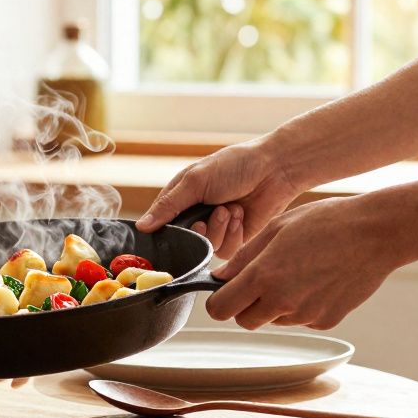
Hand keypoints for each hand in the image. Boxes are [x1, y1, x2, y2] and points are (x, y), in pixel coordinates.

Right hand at [136, 139, 303, 257]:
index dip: (166, 229)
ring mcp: (216, 229)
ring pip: (205, 247)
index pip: (160, 223)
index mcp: (181, 198)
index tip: (177, 227)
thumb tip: (142, 226)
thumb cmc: (235, 165)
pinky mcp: (235, 239)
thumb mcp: (195, 180)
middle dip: (199, 229)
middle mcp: (196, 215)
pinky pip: (225, 251)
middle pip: (184, 240)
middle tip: (207, 217)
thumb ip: (168, 205)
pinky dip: (234, 234)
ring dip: (220, 228)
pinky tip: (241, 215)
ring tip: (231, 208)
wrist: (275, 170)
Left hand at [205, 197, 399, 329]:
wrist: (376, 234)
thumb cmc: (327, 222)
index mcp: (264, 276)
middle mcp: (283, 302)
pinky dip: (300, 307)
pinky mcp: (326, 321)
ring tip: (295, 273)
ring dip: (274, 305)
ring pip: (273, 320)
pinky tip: (315, 281)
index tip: (225, 291)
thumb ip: (244, 257)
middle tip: (259, 282)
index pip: (220, 309)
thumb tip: (220, 277)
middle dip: (245, 306)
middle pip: (245, 321)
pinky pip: (300, 319)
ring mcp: (306, 315)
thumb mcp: (277, 228)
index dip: (218, 301)